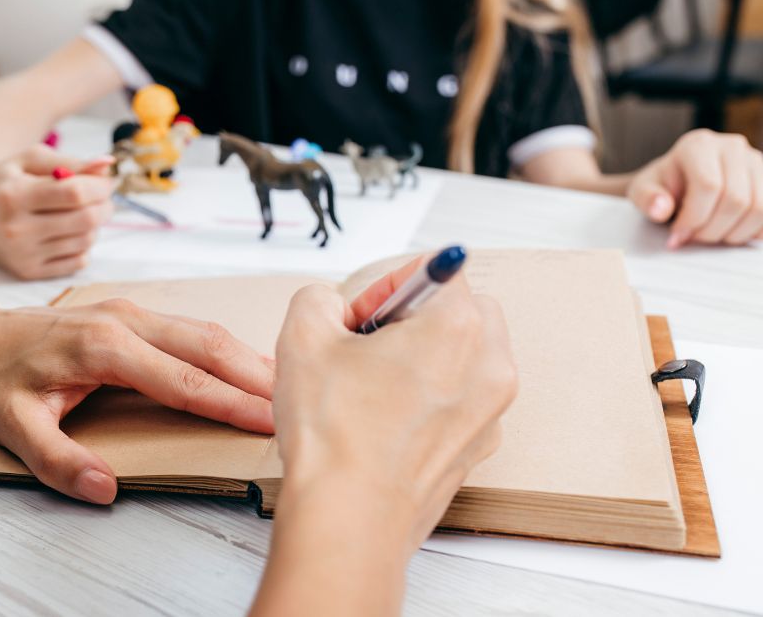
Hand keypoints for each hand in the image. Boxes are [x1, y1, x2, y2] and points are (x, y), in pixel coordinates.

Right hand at [0, 144, 115, 278]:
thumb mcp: (30, 160)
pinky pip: (77, 262)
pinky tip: (73, 232)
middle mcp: (16, 228)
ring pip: (85, 241)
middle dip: (104, 206)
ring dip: (96, 225)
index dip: (100, 186)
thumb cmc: (5, 179)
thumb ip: (70, 162)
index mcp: (15, 195)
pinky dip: (84, 245)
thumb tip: (107, 165)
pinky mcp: (27, 271)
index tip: (106, 181)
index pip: (74, 193)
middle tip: (103, 197)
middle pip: (84, 220)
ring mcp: (21, 254)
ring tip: (85, 212)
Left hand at [0, 298, 274, 504]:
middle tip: (296, 401)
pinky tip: (244, 367)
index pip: (183, 380)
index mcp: (101, 347)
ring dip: (246, 358)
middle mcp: (124, 320)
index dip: (229, 403)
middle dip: (255, 375)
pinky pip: (191, 329)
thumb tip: (105, 489)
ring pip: (204, 331)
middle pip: (207, 345)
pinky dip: (225, 349)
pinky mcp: (133, 312)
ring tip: (283, 386)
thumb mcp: (15, 427)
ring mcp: (131, 311)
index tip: (269, 420)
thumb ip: (58, 460)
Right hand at [272, 259, 516, 548]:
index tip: (361, 315)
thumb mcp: (303, 336)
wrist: (348, 520)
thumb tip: (332, 307)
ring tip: (373, 384)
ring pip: (465, 358)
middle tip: (370, 342)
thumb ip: (319, 298)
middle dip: (416, 316)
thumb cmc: (336, 440)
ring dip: (425, 356)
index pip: (438, 271)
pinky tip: (384, 419)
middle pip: (463, 310)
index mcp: (458, 328)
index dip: (386, 286)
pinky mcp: (475, 449)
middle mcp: (488, 368)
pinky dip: (430, 399)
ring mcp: (488, 414)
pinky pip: (460, 402)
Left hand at [628, 129, 762, 247]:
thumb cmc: (663, 186)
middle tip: (694, 238)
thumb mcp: (643, 190)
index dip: (694, 218)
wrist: (681, 181)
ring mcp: (756, 161)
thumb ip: (648, 199)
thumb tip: (661, 209)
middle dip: (712, 230)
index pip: (708, 186)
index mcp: (698, 145)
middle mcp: (732, 147)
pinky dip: (752, 231)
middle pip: (735, 199)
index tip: (678, 236)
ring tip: (710, 235)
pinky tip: (730, 231)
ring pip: (759, 208)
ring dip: (734, 234)